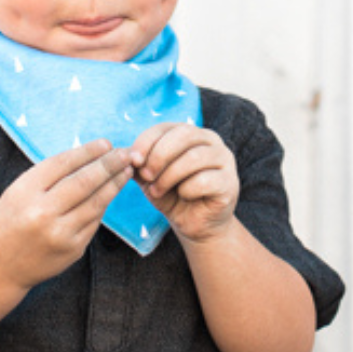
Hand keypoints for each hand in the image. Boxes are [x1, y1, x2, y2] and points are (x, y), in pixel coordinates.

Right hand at [0, 140, 133, 288]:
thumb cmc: (11, 220)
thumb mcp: (19, 190)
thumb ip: (49, 175)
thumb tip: (90, 156)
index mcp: (26, 191)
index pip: (64, 164)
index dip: (89, 151)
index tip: (106, 143)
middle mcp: (43, 213)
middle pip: (84, 182)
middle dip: (109, 165)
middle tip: (127, 153)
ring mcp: (60, 234)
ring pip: (96, 203)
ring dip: (114, 184)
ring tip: (127, 170)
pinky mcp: (72, 249)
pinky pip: (94, 221)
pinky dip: (104, 204)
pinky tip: (111, 192)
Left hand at [131, 123, 238, 242]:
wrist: (194, 224)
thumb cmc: (171, 195)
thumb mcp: (149, 177)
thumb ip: (137, 163)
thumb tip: (123, 154)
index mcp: (189, 133)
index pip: (166, 127)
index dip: (146, 141)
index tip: (133, 161)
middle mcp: (210, 141)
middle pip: (183, 135)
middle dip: (158, 156)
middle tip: (145, 176)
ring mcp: (224, 160)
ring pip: (194, 157)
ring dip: (169, 176)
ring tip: (157, 191)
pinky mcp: (229, 182)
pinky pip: (205, 180)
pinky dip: (187, 190)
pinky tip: (183, 197)